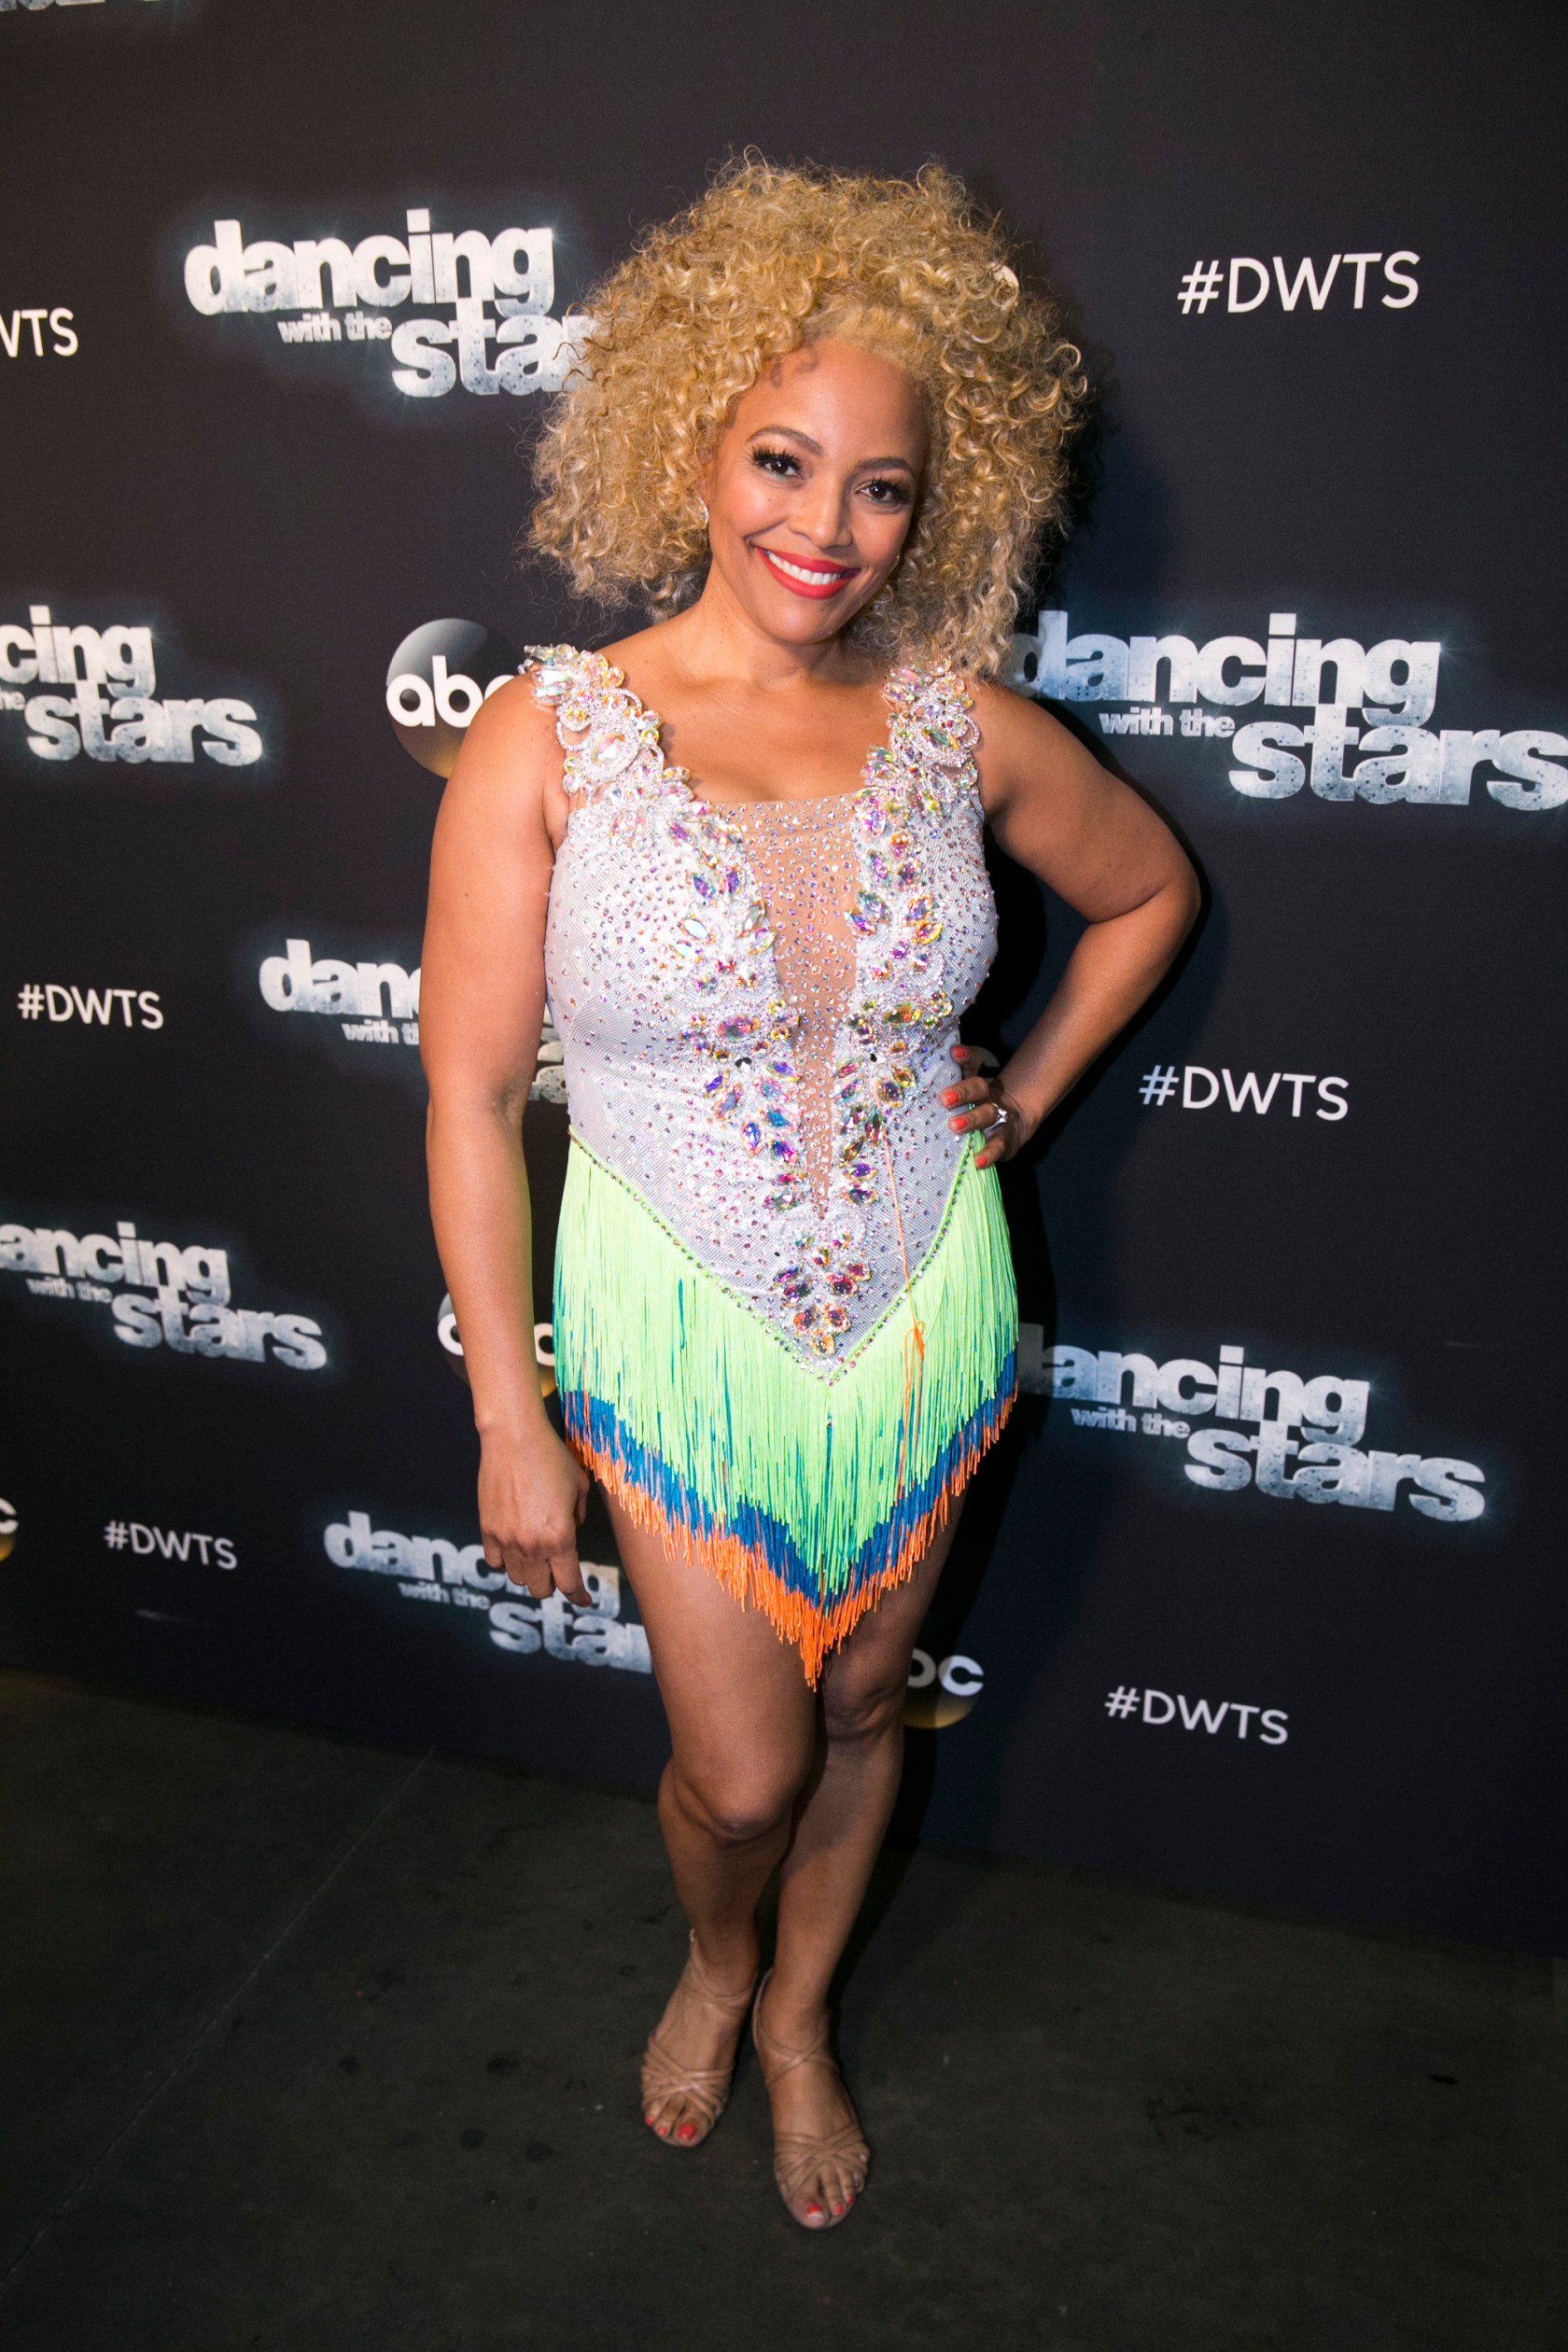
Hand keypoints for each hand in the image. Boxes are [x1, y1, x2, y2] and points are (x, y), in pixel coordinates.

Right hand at [477, 1425, 591, 1601]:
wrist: (514, 1439)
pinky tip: (513, 1547)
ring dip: (529, 1572)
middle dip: (553, 1583)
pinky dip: (505, 1560)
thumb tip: (571, 1531)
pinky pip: (495, 1562)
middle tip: (557, 1569)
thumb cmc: (552, 1457)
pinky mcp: (487, 1530)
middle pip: (541, 1589)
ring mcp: (507, 1540)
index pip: (569, 1584)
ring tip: (535, 1554)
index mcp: (561, 1538)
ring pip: (517, 1579)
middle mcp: (533, 1546)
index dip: (579, 1597)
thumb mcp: (579, 1487)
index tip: (584, 1600)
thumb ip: (578, 1517)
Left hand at [939, 1042, 1033, 1168]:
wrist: (1011, 1127)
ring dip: (972, 1119)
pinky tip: (978, 1160)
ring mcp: (998, 1118)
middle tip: (944, 1099)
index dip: (966, 1057)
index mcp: (975, 1084)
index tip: (954, 1052)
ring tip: (955, 1125)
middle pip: (978, 1087)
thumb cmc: (974, 1112)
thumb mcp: (964, 1102)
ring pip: (987, 1114)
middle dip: (962, 1092)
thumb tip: (909, 1091)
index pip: (973, 1065)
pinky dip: (989, 1153)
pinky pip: (997, 1146)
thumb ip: (946, 1096)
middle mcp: (987, 1097)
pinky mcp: (1005, 1140)